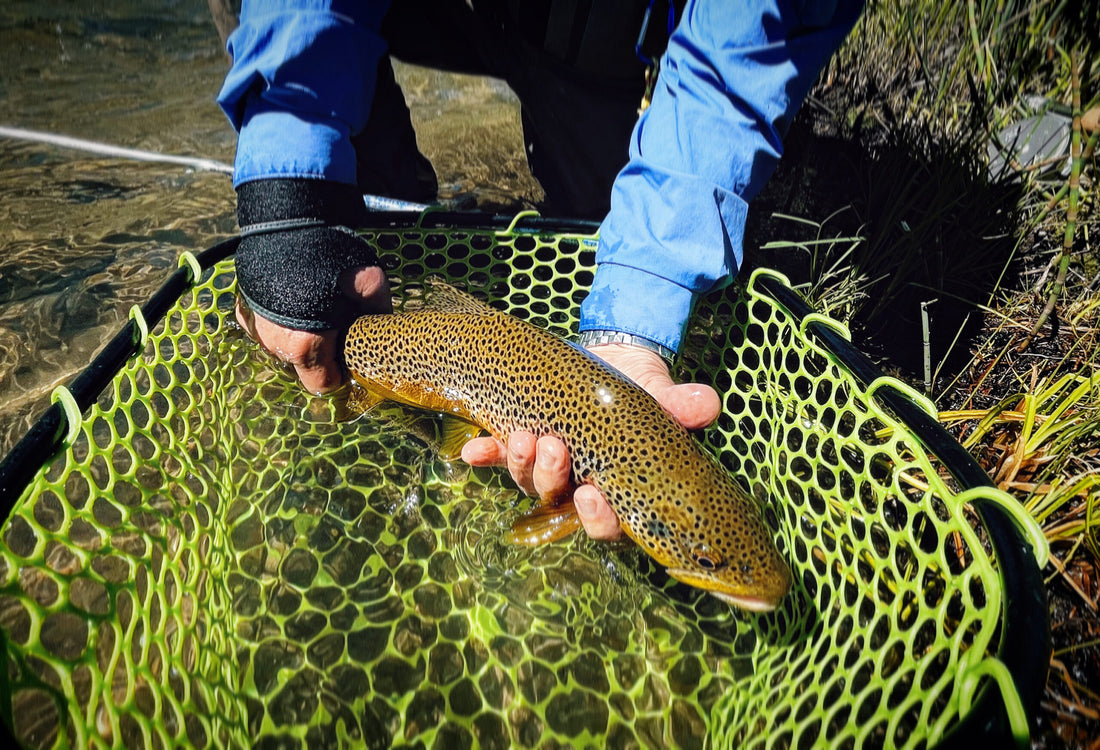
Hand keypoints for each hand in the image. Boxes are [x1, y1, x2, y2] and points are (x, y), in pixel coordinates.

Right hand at [235, 265, 390, 393]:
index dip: (339, 372)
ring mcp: (254, 326)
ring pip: (281, 345)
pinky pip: (264, 326)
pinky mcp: (242, 308)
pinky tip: (292, 300)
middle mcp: (273, 343)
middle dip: (320, 352)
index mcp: (304, 347)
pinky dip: (278, 319)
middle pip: (302, 364)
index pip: (322, 384)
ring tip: (312, 308)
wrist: (287, 223)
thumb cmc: (331, 258)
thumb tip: (384, 325)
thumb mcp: (370, 283)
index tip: (348, 354)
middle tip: (334, 324)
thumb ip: (379, 311)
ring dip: (297, 335)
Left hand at [460, 343, 721, 539]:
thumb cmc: (643, 392)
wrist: (611, 361)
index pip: (609, 524)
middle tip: (553, 447)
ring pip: (528, 483)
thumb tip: (708, 404)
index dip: (597, 520)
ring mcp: (546, 468)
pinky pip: (496, 456)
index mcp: (617, 491)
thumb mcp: (664, 397)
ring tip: (525, 436)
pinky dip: (484, 454)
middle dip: (552, 480)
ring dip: (521, 464)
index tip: (590, 496)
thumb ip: (682, 406)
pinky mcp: (520, 441)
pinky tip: (471, 449)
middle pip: (558, 504)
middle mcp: (577, 488)